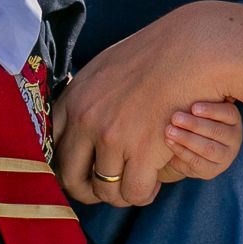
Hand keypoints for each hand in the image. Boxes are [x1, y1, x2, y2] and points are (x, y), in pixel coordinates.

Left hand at [53, 2, 234, 207]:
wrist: (191, 49)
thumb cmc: (153, 56)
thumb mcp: (103, 70)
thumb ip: (84, 99)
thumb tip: (72, 122)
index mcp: (73, 100)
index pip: (51, 150)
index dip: (66, 168)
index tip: (81, 173)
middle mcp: (86, 120)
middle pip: (71, 178)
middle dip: (88, 191)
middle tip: (107, 189)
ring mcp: (114, 138)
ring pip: (105, 191)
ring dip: (121, 194)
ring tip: (135, 183)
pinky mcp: (144, 151)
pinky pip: (135, 193)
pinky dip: (144, 194)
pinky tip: (153, 183)